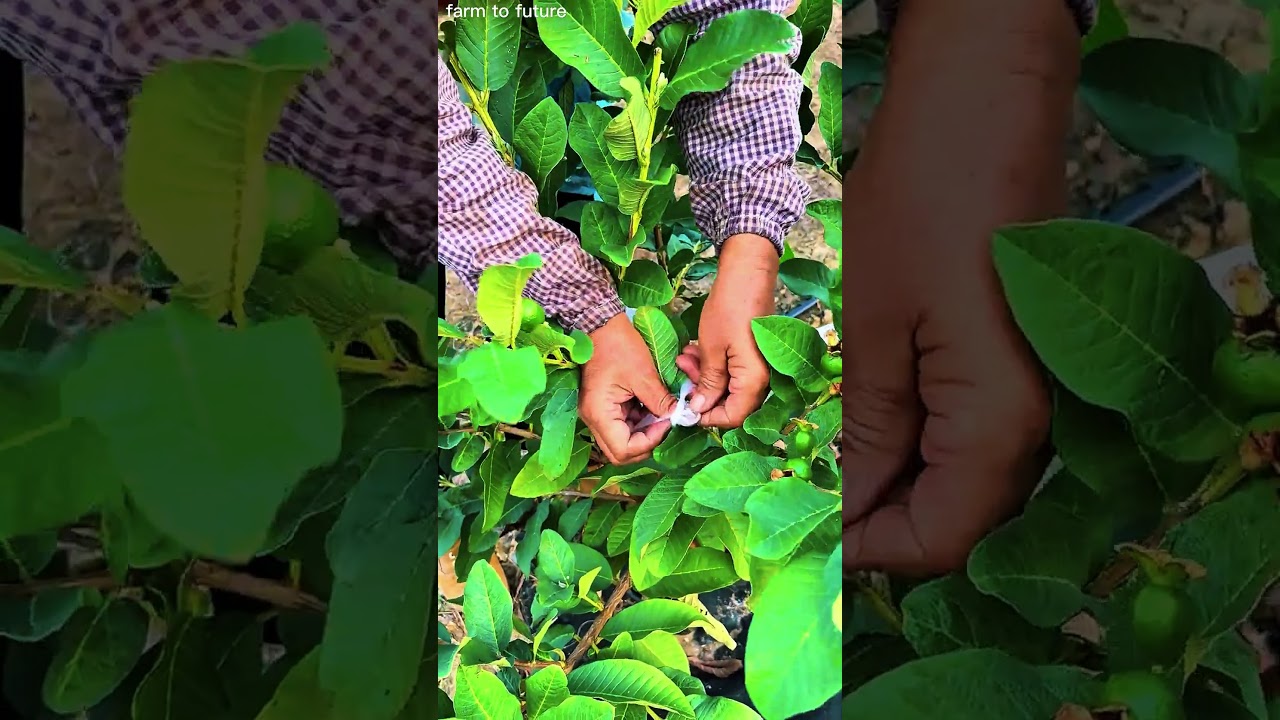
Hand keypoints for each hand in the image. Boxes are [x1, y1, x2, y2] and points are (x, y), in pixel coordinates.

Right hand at [580, 314, 678, 464]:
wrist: (599, 323)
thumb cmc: (618, 346)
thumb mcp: (643, 374)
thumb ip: (660, 401)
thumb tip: (678, 417)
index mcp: (599, 414)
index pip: (623, 451)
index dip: (648, 443)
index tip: (666, 423)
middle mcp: (594, 418)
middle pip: (620, 451)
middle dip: (646, 442)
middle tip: (665, 424)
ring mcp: (598, 412)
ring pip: (623, 438)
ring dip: (644, 430)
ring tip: (662, 411)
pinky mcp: (604, 404)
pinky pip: (623, 423)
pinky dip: (640, 419)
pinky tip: (652, 404)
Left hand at [676, 233, 775, 427]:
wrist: (747, 273)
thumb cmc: (729, 309)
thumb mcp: (711, 349)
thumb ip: (708, 383)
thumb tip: (699, 410)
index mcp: (753, 381)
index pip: (733, 417)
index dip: (707, 417)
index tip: (685, 407)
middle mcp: (761, 378)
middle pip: (731, 403)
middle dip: (701, 392)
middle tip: (681, 374)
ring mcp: (757, 365)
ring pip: (728, 386)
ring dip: (703, 376)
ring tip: (684, 358)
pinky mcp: (751, 354)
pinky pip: (731, 370)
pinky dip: (712, 365)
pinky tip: (694, 350)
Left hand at [842, 0, 1077, 575]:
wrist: (983, 108)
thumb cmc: (922, 205)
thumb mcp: (874, 329)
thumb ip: (867, 434)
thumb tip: (845, 514)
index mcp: (1000, 423)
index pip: (940, 539)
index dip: (869, 553)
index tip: (800, 540)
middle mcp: (1030, 424)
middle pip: (955, 519)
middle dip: (874, 525)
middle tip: (794, 506)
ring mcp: (1026, 394)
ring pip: (957, 481)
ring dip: (888, 487)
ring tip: (814, 468)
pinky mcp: (1009, 366)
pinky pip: (961, 437)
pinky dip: (908, 448)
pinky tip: (856, 428)